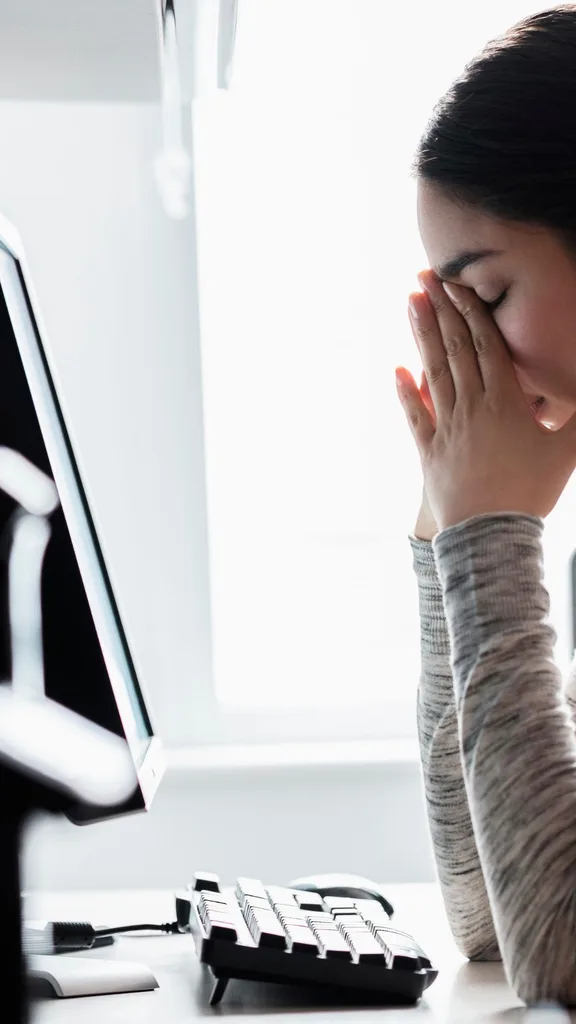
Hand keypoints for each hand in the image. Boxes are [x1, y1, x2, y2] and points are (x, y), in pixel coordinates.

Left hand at [395, 270, 575, 532]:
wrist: (491, 535)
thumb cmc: (532, 492)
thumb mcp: (566, 450)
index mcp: (504, 402)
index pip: (486, 345)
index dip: (471, 312)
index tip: (458, 283)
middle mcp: (470, 408)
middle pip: (455, 350)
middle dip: (442, 310)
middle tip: (426, 276)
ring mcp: (445, 429)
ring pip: (432, 373)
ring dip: (421, 336)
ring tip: (411, 303)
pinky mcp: (428, 453)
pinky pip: (414, 416)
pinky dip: (404, 392)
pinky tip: (395, 369)